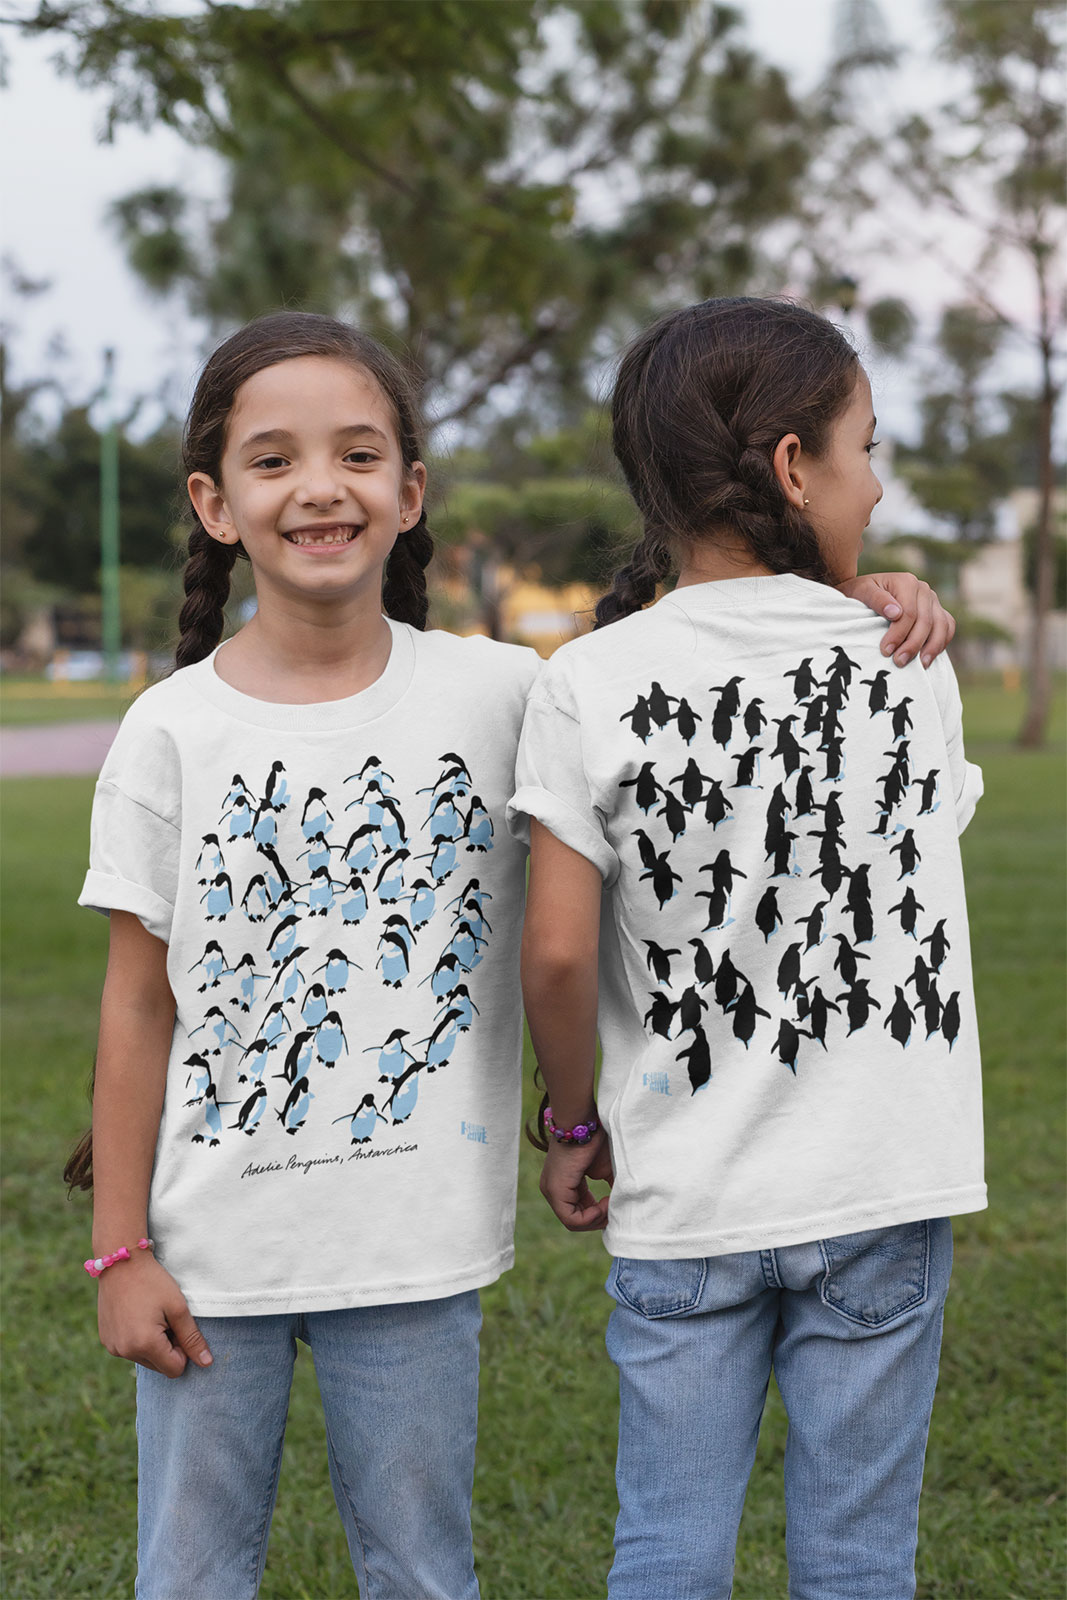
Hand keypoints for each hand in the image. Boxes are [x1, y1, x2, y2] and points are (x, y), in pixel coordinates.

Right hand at [97, 1253, 212, 1377]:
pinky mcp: (106, 1340)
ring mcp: (113, 1347)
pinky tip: (137, 1315)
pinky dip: (137, 1339)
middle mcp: (125, 1351)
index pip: (175, 1369)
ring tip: (150, 1315)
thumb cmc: (153, 1282)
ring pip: (144, 1359)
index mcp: (144, 1345)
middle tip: (165, 1318)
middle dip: (167, 1347)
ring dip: (152, 1344)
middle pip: (159, 1366)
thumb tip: (207, 1363)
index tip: (178, 1325)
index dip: (183, 1350)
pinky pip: (129, 1350)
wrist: (121, 1262)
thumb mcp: (178, 1308)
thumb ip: (192, 1338)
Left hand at [539, 1128, 613, 1231]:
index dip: (599, 1213)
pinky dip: (591, 1216)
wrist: (583, 1122)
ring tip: (611, 1203)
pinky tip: (605, 1203)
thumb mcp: (605, 1170)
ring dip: (597, 1217)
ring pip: (573, 1222)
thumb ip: (610, 1189)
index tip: (614, 1203)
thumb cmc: (594, 1139)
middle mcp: (553, 1190)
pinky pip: (571, 1219)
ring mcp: (551, 1191)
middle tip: (615, 1208)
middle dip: (599, 1219)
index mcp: (563, 1185)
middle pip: (576, 1219)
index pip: (579, 1211)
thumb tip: (622, 1208)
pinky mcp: (555, 1191)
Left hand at [836, 572, 955, 666]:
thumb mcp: (861, 592)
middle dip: (913, 644)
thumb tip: (895, 613)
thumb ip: (876, 599)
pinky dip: (942, 642)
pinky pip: (948, 626)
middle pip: (925, 621)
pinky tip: (929, 657)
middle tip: (899, 662)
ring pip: (941, 625)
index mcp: (907, 582)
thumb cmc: (860, 594)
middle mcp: (923, 589)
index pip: (909, 613)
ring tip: (920, 666)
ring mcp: (932, 600)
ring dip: (932, 647)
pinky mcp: (937, 611)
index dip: (898, 634)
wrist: (865, 593)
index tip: (885, 651)